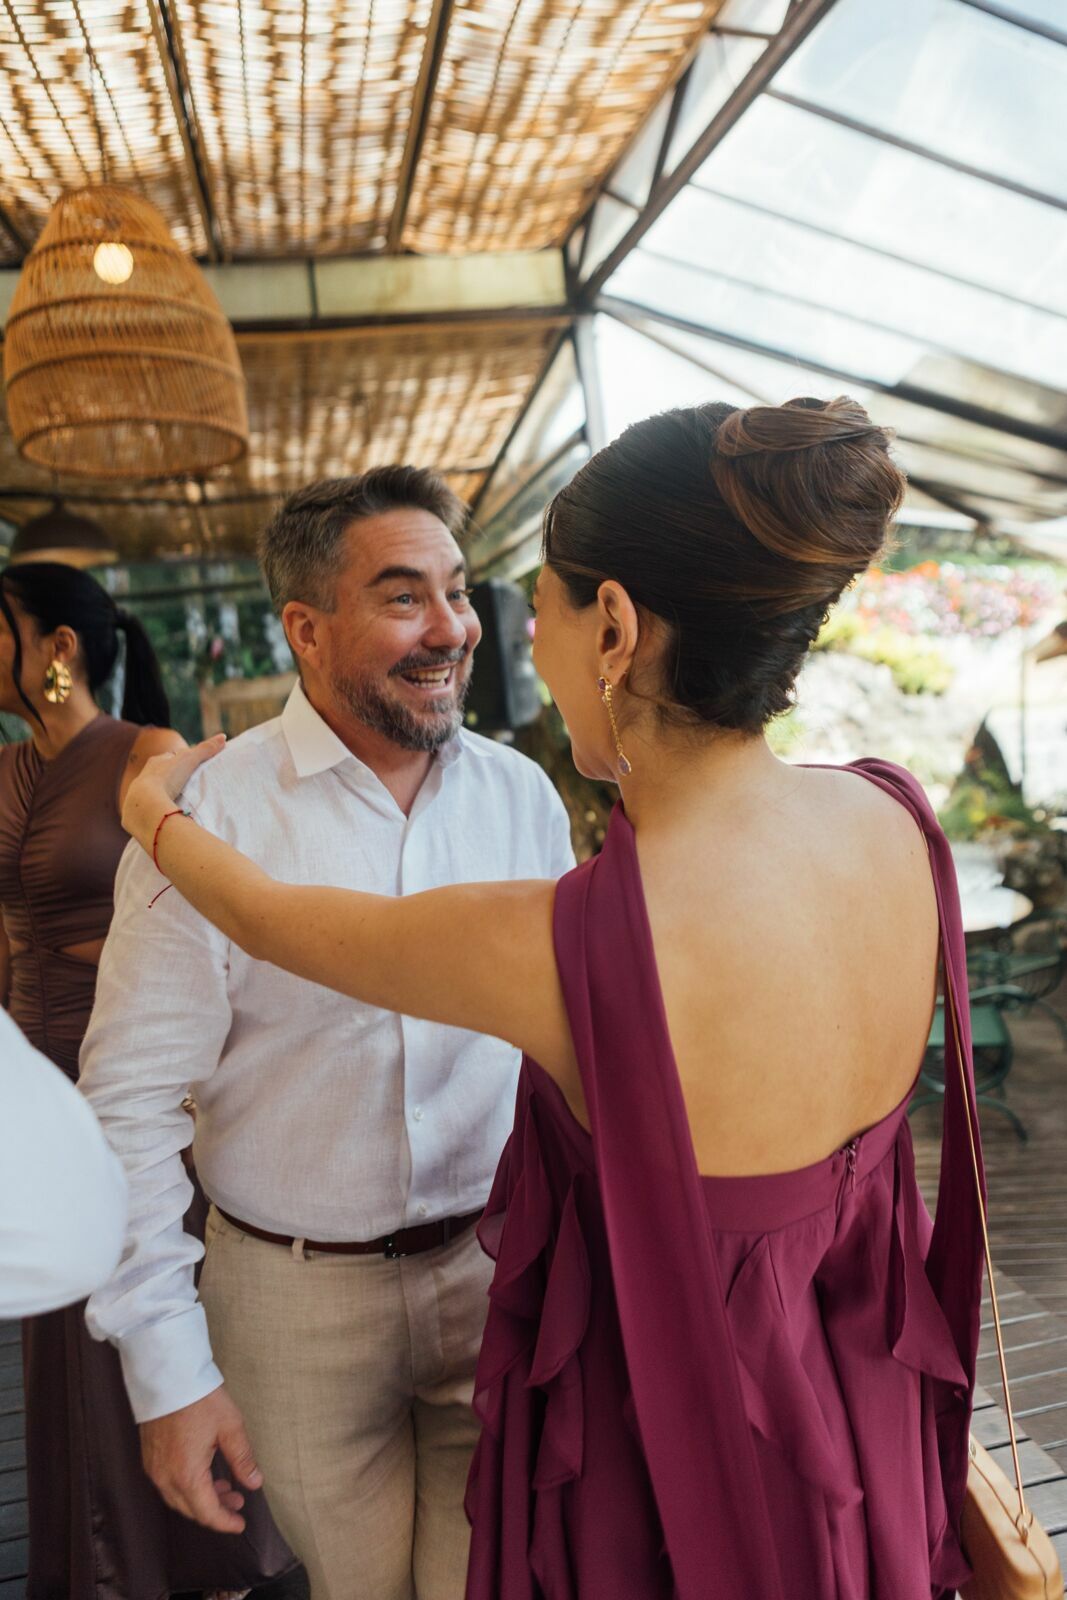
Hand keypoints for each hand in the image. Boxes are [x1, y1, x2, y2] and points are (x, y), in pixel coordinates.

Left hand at [121, 734, 224, 845]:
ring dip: (166, 793)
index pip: (171, 757)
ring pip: (156, 791)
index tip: (193, 764)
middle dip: (173, 777)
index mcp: (156, 762)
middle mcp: (146, 776)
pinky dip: (160, 808)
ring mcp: (141, 794)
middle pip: (163, 774)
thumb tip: (223, 736)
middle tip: (188, 783)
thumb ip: (205, 749)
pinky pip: (152, 807)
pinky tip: (169, 812)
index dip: (182, 759)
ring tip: (181, 799)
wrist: (145, 803)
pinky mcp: (141, 811)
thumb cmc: (166, 777)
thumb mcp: (188, 760)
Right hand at [140, 1384, 262, 1533]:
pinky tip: (204, 1474)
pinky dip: (187, 1487)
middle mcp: (165, 1477)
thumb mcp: (230, 1427)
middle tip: (238, 1502)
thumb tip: (254, 1483)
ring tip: (226, 1487)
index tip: (240, 1524)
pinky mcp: (149, 1457)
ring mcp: (154, 1468)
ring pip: (178, 1498)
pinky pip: (168, 1484)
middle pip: (191, 1509)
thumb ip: (242, 1459)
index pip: (207, 1512)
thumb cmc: (200, 1399)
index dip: (225, 1522)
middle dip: (216, 1510)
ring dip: (201, 1499)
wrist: (168, 1375)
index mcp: (186, 1475)